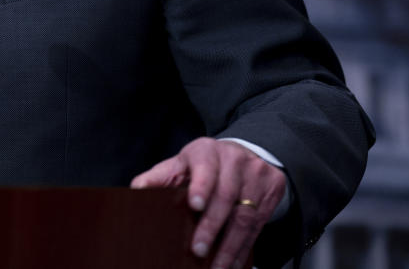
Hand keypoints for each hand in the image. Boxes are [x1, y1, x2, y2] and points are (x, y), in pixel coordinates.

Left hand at [130, 137, 284, 268]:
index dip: (201, 186)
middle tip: (198, 250)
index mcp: (206, 151)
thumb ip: (159, 177)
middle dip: (212, 226)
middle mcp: (234, 161)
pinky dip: (245, 248)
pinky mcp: (272, 190)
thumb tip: (137, 191)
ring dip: (230, 246)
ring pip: (246, 215)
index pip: (205, 167)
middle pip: (226, 196)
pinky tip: (234, 263)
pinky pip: (259, 224)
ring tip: (217, 267)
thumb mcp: (181, 163)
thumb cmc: (205, 163)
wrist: (246, 152)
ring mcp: (256, 175)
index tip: (195, 205)